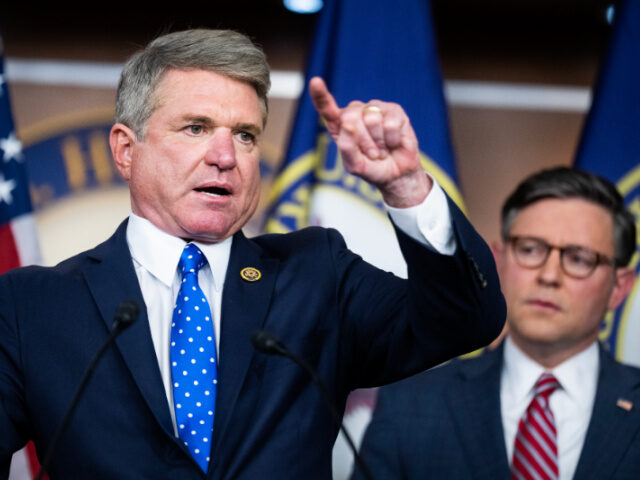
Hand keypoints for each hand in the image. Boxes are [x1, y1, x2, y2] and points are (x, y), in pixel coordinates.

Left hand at [309, 77, 431, 207]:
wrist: (397, 174)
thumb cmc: (371, 168)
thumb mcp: (354, 165)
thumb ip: (346, 148)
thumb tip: (348, 124)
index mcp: (340, 125)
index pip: (327, 108)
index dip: (320, 95)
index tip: (316, 82)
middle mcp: (356, 112)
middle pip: (350, 117)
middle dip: (362, 141)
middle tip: (371, 154)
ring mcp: (375, 109)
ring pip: (371, 119)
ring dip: (378, 142)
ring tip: (381, 150)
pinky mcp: (394, 111)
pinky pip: (390, 123)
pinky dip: (391, 140)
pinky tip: (393, 144)